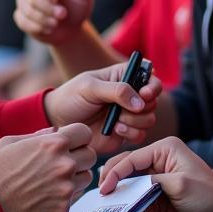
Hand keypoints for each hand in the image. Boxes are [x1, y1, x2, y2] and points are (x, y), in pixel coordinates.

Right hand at [0, 123, 96, 211]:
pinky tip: (42, 199)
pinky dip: (61, 199)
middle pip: (90, 155)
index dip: (77, 138)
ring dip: (74, 178)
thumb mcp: (10, 143)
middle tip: (59, 165)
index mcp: (53, 144)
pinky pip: (72, 199)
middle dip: (78, 158)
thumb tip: (56, 131)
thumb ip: (38, 135)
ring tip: (50, 182)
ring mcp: (66, 188)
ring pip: (86, 178)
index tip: (68, 144)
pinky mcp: (63, 209)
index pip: (85, 132)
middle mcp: (64, 164)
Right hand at [13, 0, 93, 44]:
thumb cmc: (77, 9)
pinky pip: (23, 21)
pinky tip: (48, 29)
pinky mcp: (21, 17)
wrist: (71, 30)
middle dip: (47, 7)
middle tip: (62, 15)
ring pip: (27, 9)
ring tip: (56, 24)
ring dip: (43, 19)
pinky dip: (36, 27)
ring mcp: (24, 3)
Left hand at [44, 61, 162, 153]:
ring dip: (136, 121)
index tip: (144, 94)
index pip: (149, 77)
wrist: (60, 121)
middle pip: (153, 101)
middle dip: (142, 107)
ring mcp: (128, 115)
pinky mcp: (125, 132)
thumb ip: (116, 90)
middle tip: (123, 110)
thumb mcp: (90, 87)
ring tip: (116, 120)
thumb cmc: (72, 97)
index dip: (152, 86)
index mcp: (123, 77)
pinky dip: (131, 133)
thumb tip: (140, 102)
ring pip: (149, 119)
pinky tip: (115, 130)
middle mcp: (130, 95)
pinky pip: (141, 135)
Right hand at [99, 137, 212, 211]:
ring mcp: (155, 178)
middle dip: (112, 178)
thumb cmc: (207, 196)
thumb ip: (150, 182)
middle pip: (126, 166)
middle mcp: (157, 160)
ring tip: (104, 202)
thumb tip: (126, 189)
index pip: (132, 158)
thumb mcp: (179, 185)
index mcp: (165, 148)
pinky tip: (116, 210)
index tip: (105, 188)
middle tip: (101, 194)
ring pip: (127, 182)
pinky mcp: (153, 195)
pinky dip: (125, 202)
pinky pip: (134, 197)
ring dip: (117, 191)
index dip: (115, 172)